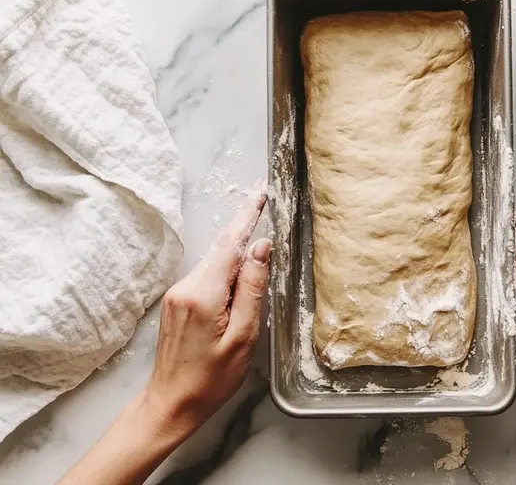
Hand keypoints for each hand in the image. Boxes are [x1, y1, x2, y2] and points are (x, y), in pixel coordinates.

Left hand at [58, 185, 271, 484]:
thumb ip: (252, 288)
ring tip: (259, 253)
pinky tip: (238, 281)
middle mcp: (185, 287)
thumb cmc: (211, 378)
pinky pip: (207, 276)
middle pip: (221, 250)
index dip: (247, 216)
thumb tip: (261, 248)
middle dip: (243, 229)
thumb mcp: (243, 335)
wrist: (171, 404)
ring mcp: (177, 294)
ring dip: (236, 255)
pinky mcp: (177, 302)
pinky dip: (226, 271)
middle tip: (263, 202)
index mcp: (203, 294)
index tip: (260, 194)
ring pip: (215, 263)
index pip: (230, 244)